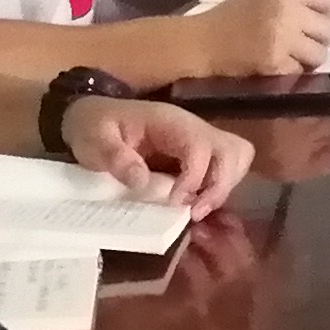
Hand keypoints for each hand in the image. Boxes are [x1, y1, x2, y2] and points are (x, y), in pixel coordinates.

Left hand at [65, 89, 254, 217]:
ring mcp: (198, 140)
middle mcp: (192, 128)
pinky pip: (225, 168)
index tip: (175, 203)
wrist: (93, 118)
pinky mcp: (198, 155)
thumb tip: (141, 181)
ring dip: (224, 187)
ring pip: (237, 158)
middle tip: (195, 211)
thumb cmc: (94, 127)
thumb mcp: (93, 140)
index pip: (201, 146)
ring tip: (197, 209)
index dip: (195, 178)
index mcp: (170, 122)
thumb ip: (114, 157)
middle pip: (233, 151)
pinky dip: (219, 189)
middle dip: (221, 185)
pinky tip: (195, 204)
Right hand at [193, 0, 329, 78]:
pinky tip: (277, 65)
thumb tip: (327, 13)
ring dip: (309, 58)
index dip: (326, 11)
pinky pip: (301, 71)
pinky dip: (292, 72)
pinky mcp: (276, 65)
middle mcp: (289, 12)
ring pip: (321, 54)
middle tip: (300, 40)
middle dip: (318, 38)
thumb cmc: (233, 16)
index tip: (314, 18)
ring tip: (291, 55)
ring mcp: (283, 40)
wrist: (203, 42)